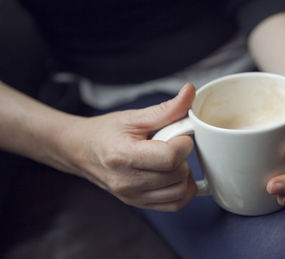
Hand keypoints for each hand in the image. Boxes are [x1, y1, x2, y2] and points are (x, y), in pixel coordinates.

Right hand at [59, 84, 197, 210]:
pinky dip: (182, 190)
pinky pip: (173, 205)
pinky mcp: (137, 203)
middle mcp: (127, 181)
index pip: (169, 158)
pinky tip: (175, 175)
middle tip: (174, 144)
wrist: (81, 150)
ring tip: (174, 160)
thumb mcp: (134, 116)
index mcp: (124, 155)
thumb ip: (166, 108)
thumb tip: (190, 91)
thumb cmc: (105, 132)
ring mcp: (132, 196)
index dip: (184, 144)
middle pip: (177, 175)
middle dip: (185, 157)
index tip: (181, 134)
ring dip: (185, 175)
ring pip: (179, 193)